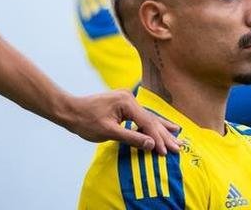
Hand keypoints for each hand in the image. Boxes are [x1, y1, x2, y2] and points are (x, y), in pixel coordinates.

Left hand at [61, 90, 180, 154]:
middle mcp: (129, 98)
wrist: (70, 110)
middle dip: (164, 134)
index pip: (147, 123)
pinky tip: (159, 126)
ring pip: (147, 117)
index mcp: (126, 102)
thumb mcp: (108, 132)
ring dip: (160, 128)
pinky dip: (150, 124)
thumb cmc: (86, 121)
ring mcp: (126, 100)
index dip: (157, 139)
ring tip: (177, 133)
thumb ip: (131, 138)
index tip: (166, 152)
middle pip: (151, 119)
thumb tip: (151, 144)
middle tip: (179, 146)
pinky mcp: (123, 104)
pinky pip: (140, 116)